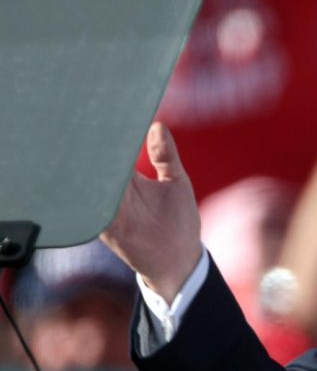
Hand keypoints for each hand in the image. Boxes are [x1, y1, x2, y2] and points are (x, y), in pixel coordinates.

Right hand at [99, 123, 202, 301]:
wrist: (178, 260)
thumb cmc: (180, 220)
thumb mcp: (176, 181)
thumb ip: (165, 156)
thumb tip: (158, 125)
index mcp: (129, 176)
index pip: (112, 150)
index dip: (108, 133)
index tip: (102, 110)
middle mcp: (114, 190)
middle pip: (96, 163)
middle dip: (91, 146)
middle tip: (83, 121)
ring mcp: (106, 207)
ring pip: (88, 183)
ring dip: (85, 168)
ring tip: (82, 146)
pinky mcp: (104, 225)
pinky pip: (89, 207)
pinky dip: (88, 195)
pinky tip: (89, 180)